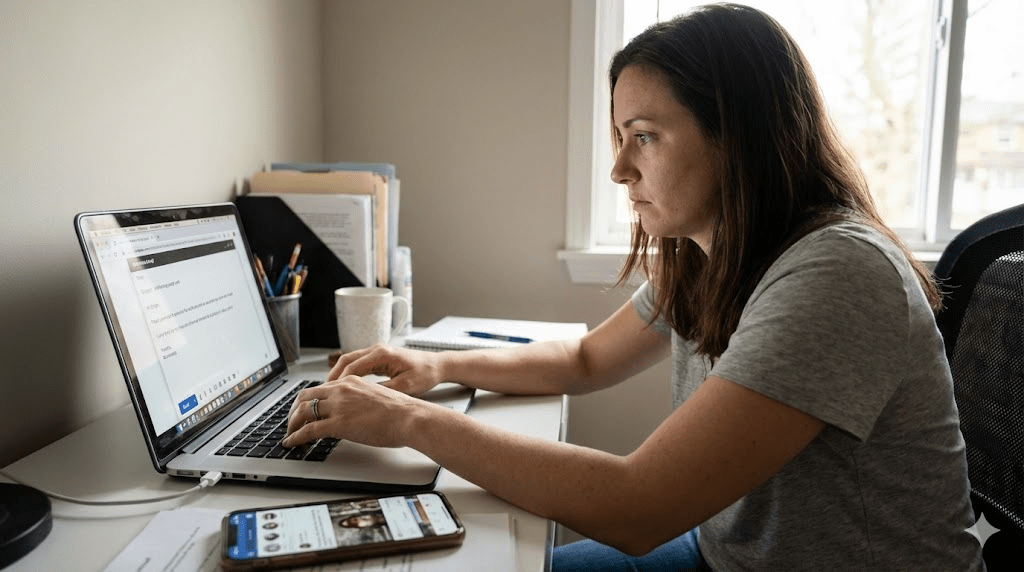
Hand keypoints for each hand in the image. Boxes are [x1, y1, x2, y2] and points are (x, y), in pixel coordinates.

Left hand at [281, 375, 425, 448]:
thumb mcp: (376, 397)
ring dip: (292, 424)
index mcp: (351, 381)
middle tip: (292, 422)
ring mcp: (338, 406)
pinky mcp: (338, 423)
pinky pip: (308, 430)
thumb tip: (354, 413)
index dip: (308, 400)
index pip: (321, 388)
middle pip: (305, 396)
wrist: (409, 417)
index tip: (305, 410)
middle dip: (294, 410)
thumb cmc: (401, 411)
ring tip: (290, 434)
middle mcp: (341, 390)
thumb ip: (360, 401)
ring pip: (302, 411)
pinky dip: (295, 437)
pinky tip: (291, 443)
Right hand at [327, 344, 448, 395]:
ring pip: (351, 361)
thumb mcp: (405, 386)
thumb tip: (364, 398)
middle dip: (333, 376)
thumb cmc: (425, 374)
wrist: (437, 366)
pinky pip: (359, 364)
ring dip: (339, 375)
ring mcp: (378, 352)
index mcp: (382, 354)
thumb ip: (383, 390)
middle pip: (347, 360)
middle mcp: (377, 349)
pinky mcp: (380, 358)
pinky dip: (349, 374)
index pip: (352, 365)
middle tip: (323, 392)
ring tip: (330, 391)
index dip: (338, 380)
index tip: (329, 393)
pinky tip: (344, 387)